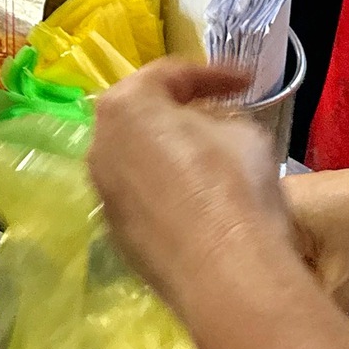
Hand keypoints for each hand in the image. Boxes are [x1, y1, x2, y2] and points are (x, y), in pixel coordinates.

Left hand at [89, 60, 295, 316]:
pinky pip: (142, 200)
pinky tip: (199, 207)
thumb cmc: (234, 185)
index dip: (215, 75)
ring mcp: (103, 192)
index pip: (171, 76)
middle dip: (181, 114)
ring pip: (138, 161)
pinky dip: (166, 195)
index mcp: (126, 105)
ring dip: (169, 156)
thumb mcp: (244, 132)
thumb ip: (220, 119)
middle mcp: (101, 144)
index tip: (247, 82)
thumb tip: (213, 128)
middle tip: (220, 117)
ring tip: (210, 162)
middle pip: (143, 118)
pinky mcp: (116, 234)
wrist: (226, 273)